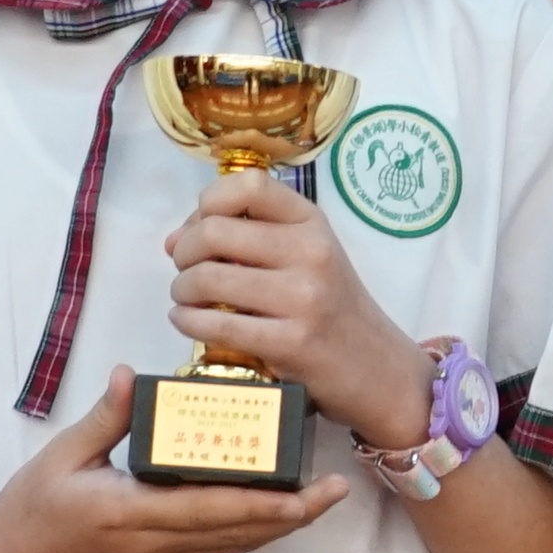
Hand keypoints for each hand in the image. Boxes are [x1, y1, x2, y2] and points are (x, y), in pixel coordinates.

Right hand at [0, 371, 353, 552]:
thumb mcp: (60, 458)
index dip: (271, 504)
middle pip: (240, 534)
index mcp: (131, 514)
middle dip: (294, 514)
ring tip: (318, 497)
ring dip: (278, 525)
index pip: (216, 510)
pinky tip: (271, 511)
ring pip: (234, 546)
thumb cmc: (26, 515)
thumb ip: (106, 418)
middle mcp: (155, 546)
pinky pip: (215, 550)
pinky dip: (248, 531)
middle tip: (337, 489)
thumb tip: (136, 375)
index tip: (312, 489)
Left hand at [164, 174, 428, 444]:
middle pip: (215, 231)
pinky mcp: (290, 344)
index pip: (249, 185)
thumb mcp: (307, 256)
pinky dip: (188, 322)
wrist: (378, 367)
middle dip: (184, 251)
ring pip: (208, 279)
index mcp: (313, 223)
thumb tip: (173, 240)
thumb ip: (250, 237)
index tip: (198, 227)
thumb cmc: (333, 307)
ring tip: (187, 299)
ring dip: (182, 289)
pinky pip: (216, 326)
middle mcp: (311, 253)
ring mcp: (302, 299)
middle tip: (184, 269)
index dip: (207, 202)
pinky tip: (188, 322)